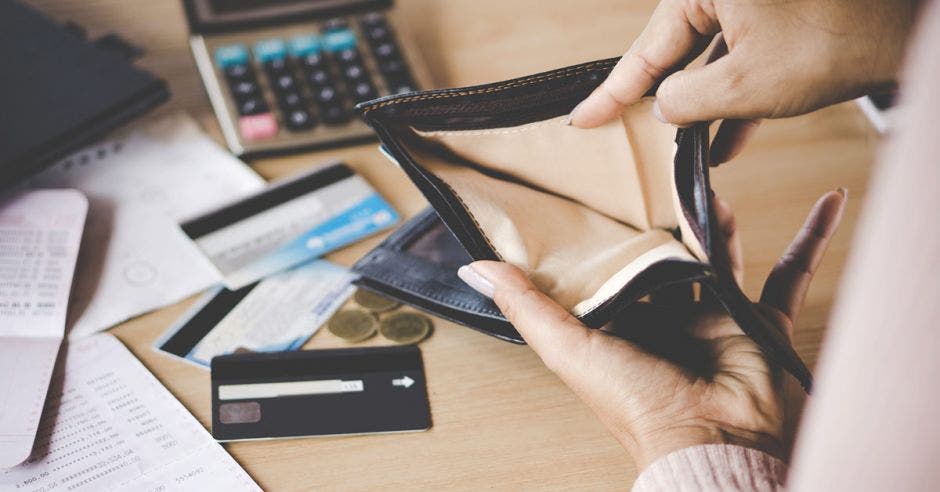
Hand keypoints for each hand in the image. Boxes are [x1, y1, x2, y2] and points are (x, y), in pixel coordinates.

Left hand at [457, 190, 845, 468]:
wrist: (713, 441)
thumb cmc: (638, 404)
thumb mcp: (569, 348)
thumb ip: (526, 305)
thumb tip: (475, 266)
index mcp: (619, 322)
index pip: (610, 265)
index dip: (605, 229)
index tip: (597, 186)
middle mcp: (665, 318)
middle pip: (665, 254)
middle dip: (662, 216)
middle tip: (656, 167)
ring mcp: (715, 317)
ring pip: (719, 253)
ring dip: (718, 216)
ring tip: (709, 172)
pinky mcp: (758, 321)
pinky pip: (790, 273)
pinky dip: (811, 239)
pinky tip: (827, 202)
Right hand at [570, 0, 914, 162]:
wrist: (906, 31)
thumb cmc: (834, 41)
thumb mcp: (743, 84)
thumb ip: (687, 99)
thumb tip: (663, 106)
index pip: (645, 48)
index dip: (612, 92)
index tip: (583, 119)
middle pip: (674, 50)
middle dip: (659, 98)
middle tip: (619, 130)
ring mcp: (751, 3)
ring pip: (709, 60)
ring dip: (701, 107)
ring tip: (684, 148)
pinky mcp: (777, 19)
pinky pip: (740, 60)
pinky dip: (733, 98)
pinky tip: (726, 141)